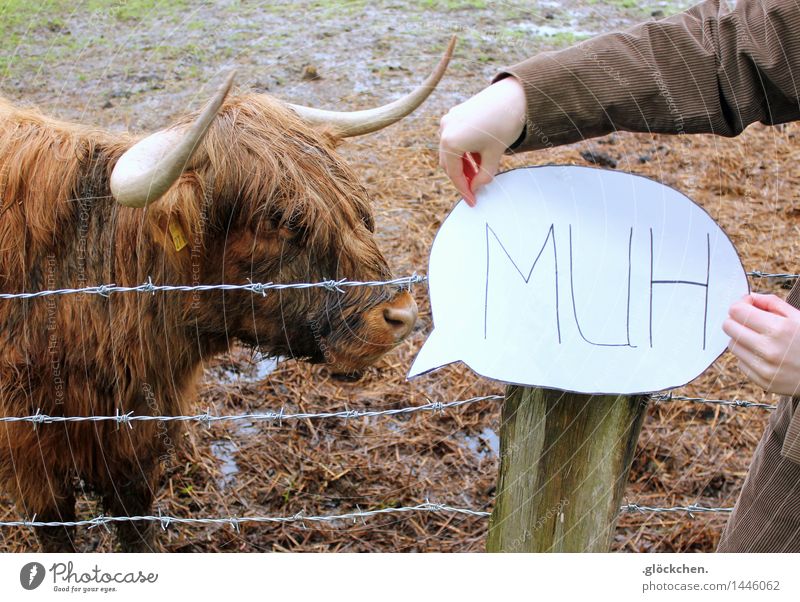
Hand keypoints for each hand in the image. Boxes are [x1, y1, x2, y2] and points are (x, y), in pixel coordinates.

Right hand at [438, 76, 526, 205]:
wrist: (514, 95)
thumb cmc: (504, 125)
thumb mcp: (494, 156)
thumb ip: (483, 176)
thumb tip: (475, 187)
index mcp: (451, 142)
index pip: (454, 174)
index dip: (464, 190)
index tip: (472, 201)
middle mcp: (444, 130)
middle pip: (448, 163)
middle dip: (461, 177)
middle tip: (474, 189)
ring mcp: (448, 121)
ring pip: (450, 151)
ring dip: (462, 164)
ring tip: (478, 172)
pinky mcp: (455, 114)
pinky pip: (453, 138)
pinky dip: (462, 150)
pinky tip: (476, 156)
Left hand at [723, 293, 799, 395]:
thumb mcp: (799, 316)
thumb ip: (772, 303)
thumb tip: (748, 297)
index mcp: (779, 329)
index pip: (737, 311)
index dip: (740, 304)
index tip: (749, 305)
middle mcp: (768, 349)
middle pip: (729, 327)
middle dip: (737, 320)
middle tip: (751, 320)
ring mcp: (764, 368)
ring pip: (732, 345)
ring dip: (741, 338)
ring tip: (760, 338)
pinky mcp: (762, 381)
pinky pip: (740, 362)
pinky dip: (748, 356)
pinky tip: (765, 354)